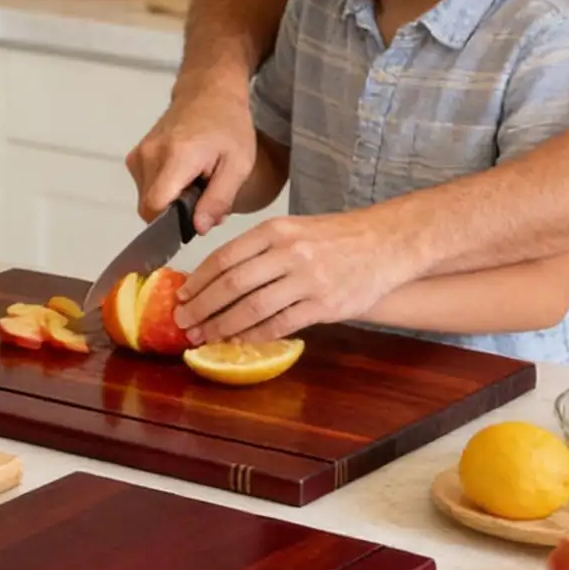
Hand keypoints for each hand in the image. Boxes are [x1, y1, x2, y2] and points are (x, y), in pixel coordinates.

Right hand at [126, 85, 256, 231]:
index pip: (154, 206)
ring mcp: (139, 154)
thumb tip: (198, 228)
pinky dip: (162, 190)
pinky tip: (182, 177)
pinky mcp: (135, 156)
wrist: (209, 92)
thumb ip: (219, 199)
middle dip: (175, 213)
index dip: (171, 223)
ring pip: (146, 199)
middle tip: (203, 198)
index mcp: (176, 157)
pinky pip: (144, 187)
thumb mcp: (239, 164)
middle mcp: (150, 155)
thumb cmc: (229, 126)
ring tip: (195, 184)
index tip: (194, 219)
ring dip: (169, 202)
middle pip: (150, 207)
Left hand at [176, 211, 420, 344]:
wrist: (387, 242)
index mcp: (277, 230)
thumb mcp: (295, 228)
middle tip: (183, 321)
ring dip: (222, 326)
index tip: (182, 295)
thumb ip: (260, 249)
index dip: (199, 279)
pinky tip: (239, 340)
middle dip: (202, 306)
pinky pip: (280, 325)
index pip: (225, 256)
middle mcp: (289, 252)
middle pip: (232, 284)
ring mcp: (308, 280)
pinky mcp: (324, 305)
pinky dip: (255, 335)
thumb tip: (219, 276)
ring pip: (252, 308)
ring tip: (204, 336)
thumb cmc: (337, 237)